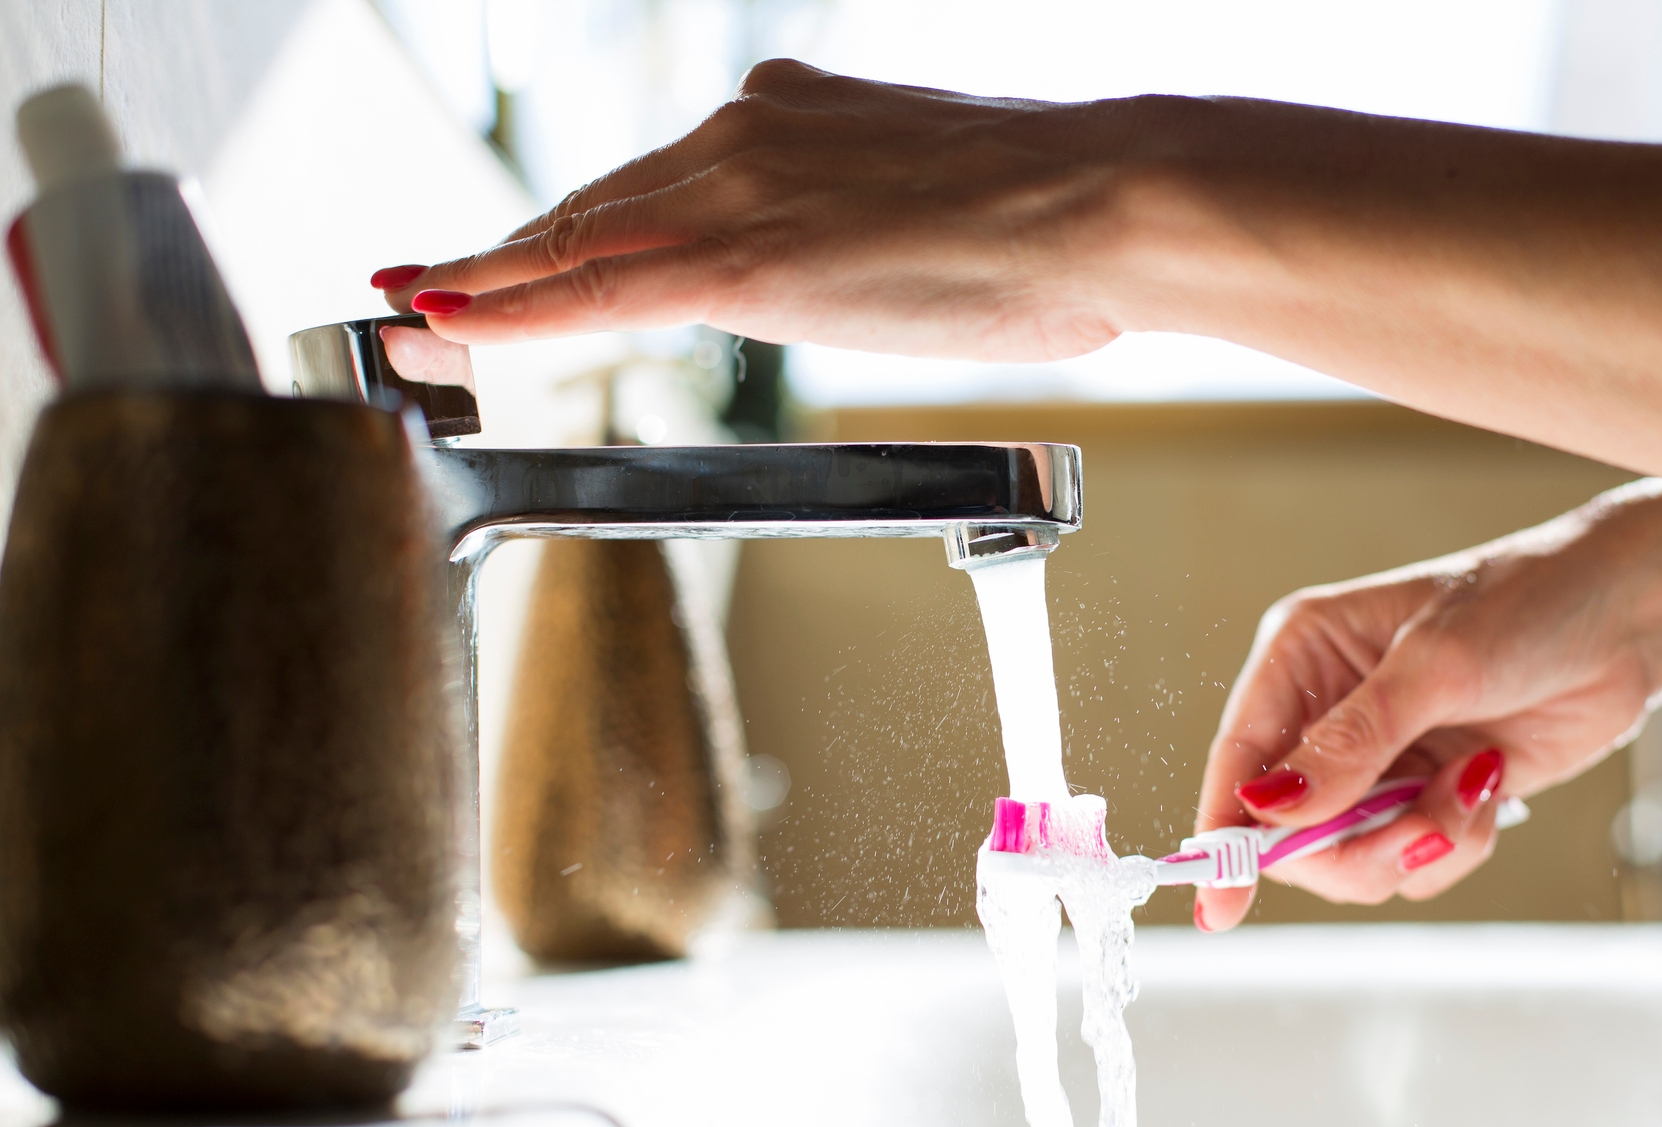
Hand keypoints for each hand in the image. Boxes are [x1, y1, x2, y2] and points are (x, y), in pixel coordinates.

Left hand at [375, 63, 1661, 537]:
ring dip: (484, 291)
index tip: (502, 269)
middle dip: (498, 266)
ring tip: (408, 325)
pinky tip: (452, 325)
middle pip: (587, 211)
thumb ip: (851, 246)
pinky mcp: (744, 252)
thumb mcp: (929, 231)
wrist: (1113, 202)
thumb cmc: (1059, 229)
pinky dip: (516, 309)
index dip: (562, 240)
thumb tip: (846, 274)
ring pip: (574, 245)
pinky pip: (601, 288)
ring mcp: (736, 186)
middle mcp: (739, 135)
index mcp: (785, 125)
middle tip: (419, 296)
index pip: (645, 193)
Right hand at [1193, 484, 1661, 930]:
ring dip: (1418, 841)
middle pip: (1290, 834)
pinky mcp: (1427, 795)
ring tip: (1474, 786)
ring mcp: (1377, 762)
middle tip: (1420, 828)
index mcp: (1302, 658)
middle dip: (1356, 847)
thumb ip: (1352, 742)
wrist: (1630, 620)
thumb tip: (1270, 807)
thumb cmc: (1529, 604)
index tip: (1222, 905)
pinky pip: (1413, 860)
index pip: (1239, 762)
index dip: (1225, 835)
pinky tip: (1490, 784)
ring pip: (1353, 859)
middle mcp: (1326, 714)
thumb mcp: (1435, 665)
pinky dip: (1456, 841)